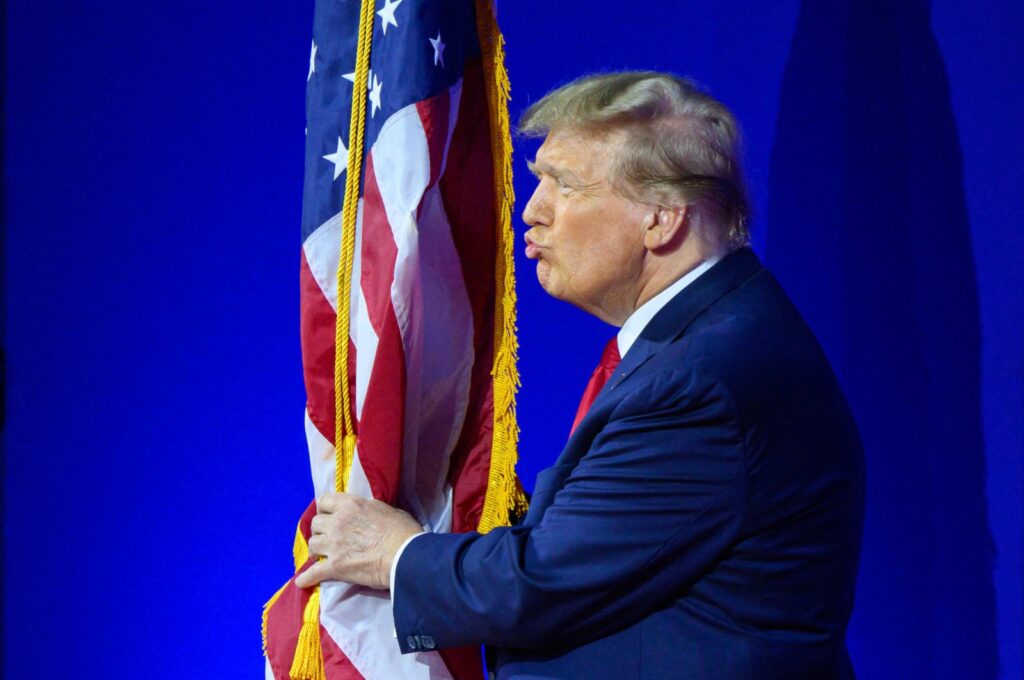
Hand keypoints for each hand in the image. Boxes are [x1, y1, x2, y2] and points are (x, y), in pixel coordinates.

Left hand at [294, 493, 422, 590]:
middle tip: (328, 538)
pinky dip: (306, 578)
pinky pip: (313, 572)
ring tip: (320, 556)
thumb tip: (367, 514)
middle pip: (316, 523)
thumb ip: (370, 510)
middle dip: (320, 530)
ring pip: (312, 544)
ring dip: (316, 550)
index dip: (325, 509)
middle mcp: (338, 522)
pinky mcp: (335, 566)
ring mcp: (334, 544)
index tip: (329, 516)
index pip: (324, 500)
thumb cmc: (403, 531)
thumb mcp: (386, 510)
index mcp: (351, 505)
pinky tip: (302, 582)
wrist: (404, 556)